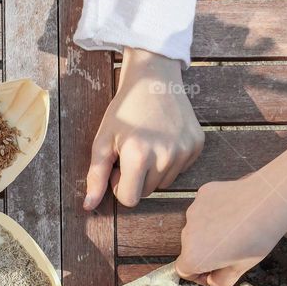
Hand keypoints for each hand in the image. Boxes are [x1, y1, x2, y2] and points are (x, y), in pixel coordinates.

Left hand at [83, 47, 203, 209]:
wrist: (154, 78)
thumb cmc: (124, 110)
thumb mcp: (103, 141)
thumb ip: (95, 176)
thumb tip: (88, 206)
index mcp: (139, 156)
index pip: (130, 200)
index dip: (119, 186)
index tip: (117, 167)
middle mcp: (166, 156)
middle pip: (146, 192)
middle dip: (135, 178)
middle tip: (131, 151)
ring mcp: (185, 151)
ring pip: (163, 183)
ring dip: (152, 171)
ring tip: (147, 144)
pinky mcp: (197, 145)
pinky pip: (179, 169)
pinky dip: (169, 161)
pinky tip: (163, 138)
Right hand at [175, 121, 286, 285]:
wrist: (270, 201)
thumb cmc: (259, 237)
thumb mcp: (243, 267)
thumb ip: (223, 279)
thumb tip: (213, 279)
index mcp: (195, 256)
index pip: (184, 270)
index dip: (198, 275)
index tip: (213, 272)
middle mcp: (187, 234)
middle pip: (192, 247)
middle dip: (207, 251)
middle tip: (232, 248)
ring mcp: (193, 211)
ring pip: (198, 226)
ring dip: (211, 230)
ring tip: (236, 227)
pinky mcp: (203, 194)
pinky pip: (205, 207)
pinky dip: (216, 211)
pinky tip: (236, 210)